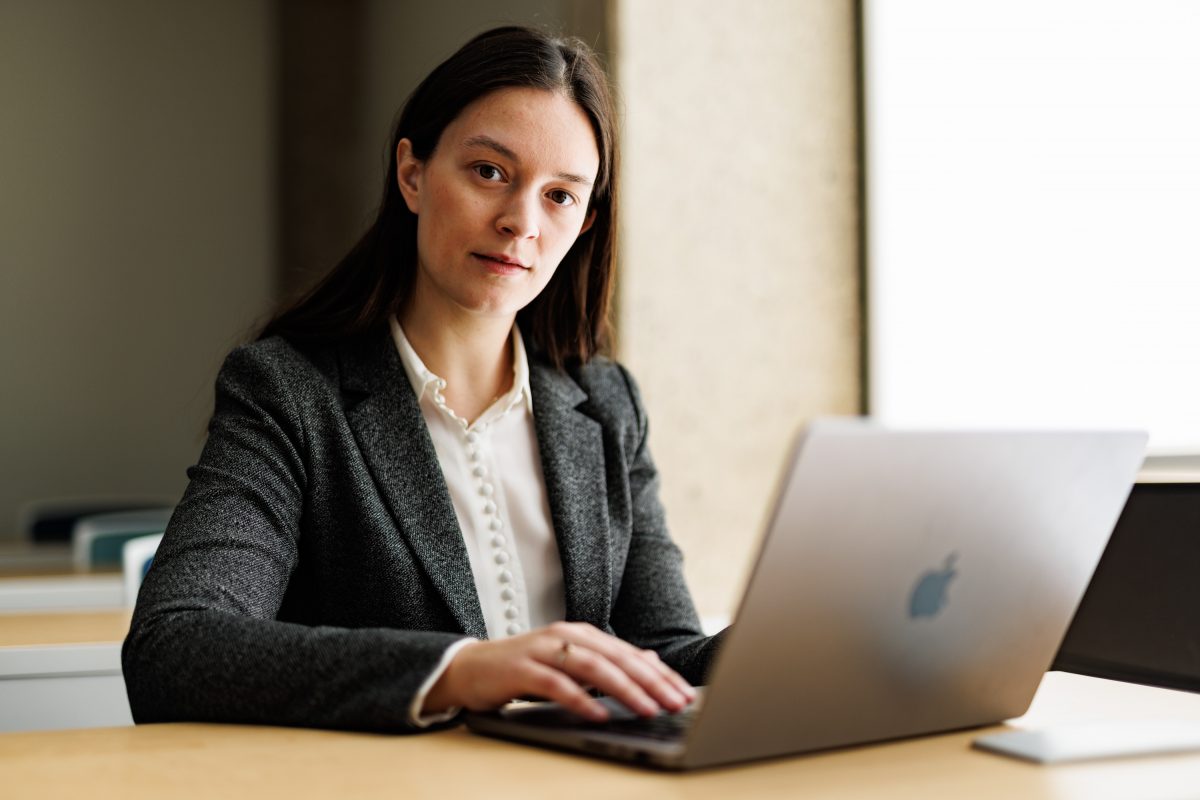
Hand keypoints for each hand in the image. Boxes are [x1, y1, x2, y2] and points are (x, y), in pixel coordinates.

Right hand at [423, 621, 695, 721]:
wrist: (469, 668)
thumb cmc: (523, 669)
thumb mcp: (570, 665)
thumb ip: (606, 663)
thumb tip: (650, 663)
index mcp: (582, 634)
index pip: (630, 654)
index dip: (660, 674)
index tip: (685, 693)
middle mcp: (566, 636)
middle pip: (617, 657)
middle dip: (651, 681)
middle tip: (677, 703)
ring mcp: (543, 650)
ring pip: (592, 667)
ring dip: (624, 688)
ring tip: (647, 708)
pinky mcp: (522, 669)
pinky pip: (555, 684)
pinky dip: (579, 698)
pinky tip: (598, 714)